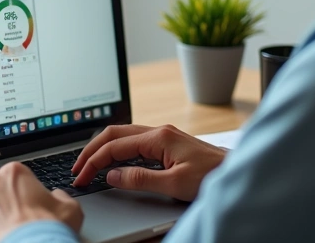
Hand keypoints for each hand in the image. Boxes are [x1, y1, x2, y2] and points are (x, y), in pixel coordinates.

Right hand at [71, 124, 225, 201]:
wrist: (237, 172)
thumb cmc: (212, 177)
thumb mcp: (174, 183)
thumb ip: (140, 179)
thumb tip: (112, 176)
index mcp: (159, 137)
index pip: (115, 146)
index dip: (93, 162)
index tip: (81, 177)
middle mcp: (159, 131)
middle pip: (114, 133)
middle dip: (92, 150)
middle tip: (77, 168)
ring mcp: (164, 136)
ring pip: (124, 136)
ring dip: (104, 148)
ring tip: (89, 164)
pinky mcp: (168, 143)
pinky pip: (135, 141)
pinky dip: (117, 150)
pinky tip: (113, 161)